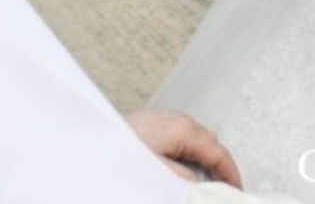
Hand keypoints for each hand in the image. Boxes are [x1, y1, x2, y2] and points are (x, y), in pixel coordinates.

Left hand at [124, 110, 242, 188]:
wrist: (79, 141)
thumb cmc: (113, 152)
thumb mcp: (158, 172)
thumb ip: (185, 182)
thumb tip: (203, 190)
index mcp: (182, 128)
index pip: (218, 151)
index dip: (230, 175)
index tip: (235, 193)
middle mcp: (174, 120)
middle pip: (208, 145)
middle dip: (217, 169)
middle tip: (220, 192)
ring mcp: (159, 123)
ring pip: (191, 145)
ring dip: (198, 166)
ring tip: (197, 187)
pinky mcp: (146, 129)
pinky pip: (175, 145)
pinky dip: (182, 161)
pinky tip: (174, 176)